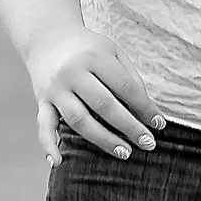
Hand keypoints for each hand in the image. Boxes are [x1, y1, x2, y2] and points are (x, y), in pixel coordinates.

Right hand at [26, 27, 164, 164]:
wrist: (47, 38)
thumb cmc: (88, 49)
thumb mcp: (112, 52)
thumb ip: (129, 77)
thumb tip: (147, 111)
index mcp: (95, 57)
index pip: (125, 87)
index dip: (145, 107)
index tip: (159, 125)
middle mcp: (73, 73)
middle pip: (104, 105)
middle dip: (129, 126)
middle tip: (148, 144)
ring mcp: (55, 89)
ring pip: (78, 120)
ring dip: (102, 139)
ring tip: (124, 153)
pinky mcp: (41, 101)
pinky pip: (43, 125)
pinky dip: (49, 145)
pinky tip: (59, 162)